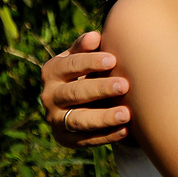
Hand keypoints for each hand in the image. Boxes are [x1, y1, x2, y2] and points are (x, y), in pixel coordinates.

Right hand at [40, 31, 131, 147]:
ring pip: (78, 120)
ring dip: (103, 117)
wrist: (77, 101)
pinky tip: (126, 130)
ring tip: (127, 114)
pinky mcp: (66, 139)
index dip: (91, 62)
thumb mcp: (81, 56)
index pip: (70, 66)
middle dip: (100, 89)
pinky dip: (106, 136)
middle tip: (124, 85)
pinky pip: (86, 139)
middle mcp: (49, 96)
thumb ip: (85, 47)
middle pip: (74, 93)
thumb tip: (94, 37)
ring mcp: (56, 119)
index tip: (113, 60)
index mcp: (52, 71)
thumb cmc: (86, 70)